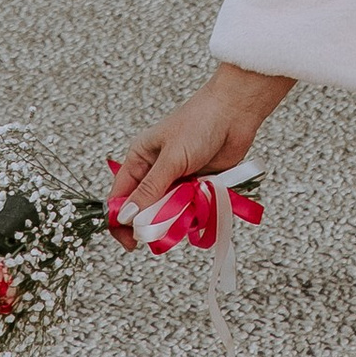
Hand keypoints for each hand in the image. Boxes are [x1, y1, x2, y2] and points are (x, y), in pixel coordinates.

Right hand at [110, 63, 292, 232]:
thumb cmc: (200, 124)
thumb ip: (150, 189)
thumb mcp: (172, 158)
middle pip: (144, 211)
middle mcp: (155, 173)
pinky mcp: (197, 187)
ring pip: (168, 215)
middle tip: (167, 227)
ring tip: (191, 204)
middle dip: (154, 222)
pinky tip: (204, 202)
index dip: (120, 222)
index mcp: (139, 160)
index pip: (119, 198)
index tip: (132, 243)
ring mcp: (177, 182)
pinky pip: (190, 211)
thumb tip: (126, 217)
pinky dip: (195, 213)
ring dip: (178, 217)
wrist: (236, 113)